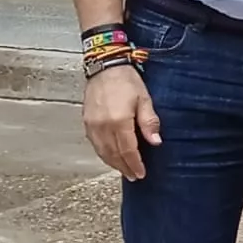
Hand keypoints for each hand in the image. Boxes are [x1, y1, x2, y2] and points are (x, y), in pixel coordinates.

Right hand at [82, 64, 161, 181]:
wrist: (105, 66)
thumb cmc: (127, 81)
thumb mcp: (144, 99)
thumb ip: (149, 122)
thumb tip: (155, 142)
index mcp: (119, 121)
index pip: (128, 150)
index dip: (135, 164)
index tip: (141, 173)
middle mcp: (103, 126)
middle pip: (114, 154)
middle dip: (124, 167)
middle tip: (134, 176)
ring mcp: (92, 125)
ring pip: (102, 152)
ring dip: (113, 163)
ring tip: (124, 170)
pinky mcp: (86, 122)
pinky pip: (95, 144)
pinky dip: (103, 154)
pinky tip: (110, 156)